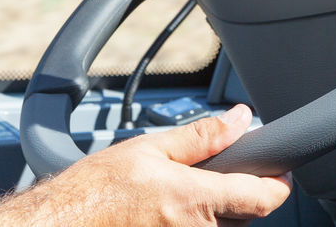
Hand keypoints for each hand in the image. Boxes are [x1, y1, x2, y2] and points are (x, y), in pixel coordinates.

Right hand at [0, 105, 289, 226]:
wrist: (56, 226)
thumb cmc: (93, 192)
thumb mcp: (150, 148)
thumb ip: (203, 136)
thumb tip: (241, 119)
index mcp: (197, 201)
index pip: (266, 199)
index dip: (279, 181)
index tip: (278, 167)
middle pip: (249, 215)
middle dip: (245, 190)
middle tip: (224, 170)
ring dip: (219, 209)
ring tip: (186, 190)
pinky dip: (197, 222)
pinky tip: (171, 210)